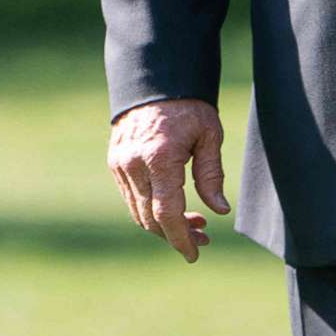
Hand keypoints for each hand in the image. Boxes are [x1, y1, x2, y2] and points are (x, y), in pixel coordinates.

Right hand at [108, 97, 228, 262]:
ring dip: (164, 225)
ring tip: (195, 225)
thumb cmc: (189, 107)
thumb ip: (212, 175)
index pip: (167, 213)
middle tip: (204, 238)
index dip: (181, 238)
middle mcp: (133, 164)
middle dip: (177, 235)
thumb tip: (220, 211)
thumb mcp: (209, 136)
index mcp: (159, 157)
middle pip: (151, 218)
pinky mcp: (115, 163)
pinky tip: (174, 209)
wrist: (155, 81)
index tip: (195, 253)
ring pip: (139, 212)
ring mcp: (120, 165)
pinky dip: (151, 210)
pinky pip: (132, 198)